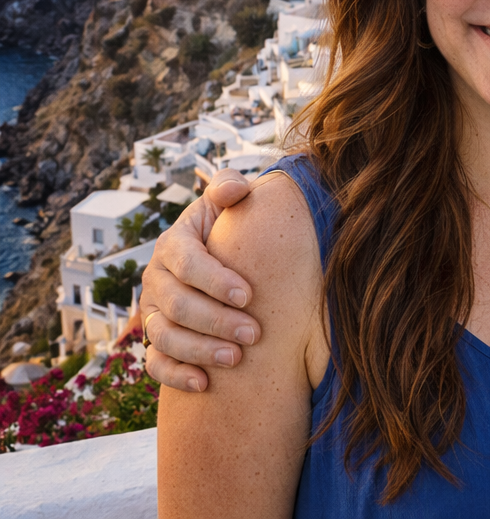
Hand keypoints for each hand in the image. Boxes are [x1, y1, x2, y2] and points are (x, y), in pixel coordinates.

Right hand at [141, 169, 262, 391]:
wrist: (225, 254)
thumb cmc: (231, 225)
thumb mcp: (229, 200)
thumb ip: (229, 186)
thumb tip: (233, 190)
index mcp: (173, 243)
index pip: (188, 263)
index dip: (215, 280)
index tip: (248, 294)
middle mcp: (157, 278)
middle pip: (178, 305)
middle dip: (216, 321)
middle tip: (254, 334)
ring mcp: (153, 311)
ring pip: (165, 337)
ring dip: (199, 350)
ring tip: (236, 358)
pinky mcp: (155, 338)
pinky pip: (155, 363)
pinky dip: (175, 375)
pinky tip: (204, 384)